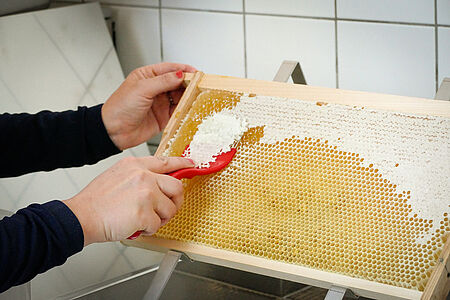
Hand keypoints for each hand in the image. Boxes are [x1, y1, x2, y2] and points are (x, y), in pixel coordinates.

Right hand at [63, 156, 193, 245]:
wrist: (81, 216)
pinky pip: (158, 225)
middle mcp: (143, 176)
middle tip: (166, 210)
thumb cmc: (97, 201)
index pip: (165, 161)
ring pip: (169, 209)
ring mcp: (146, 193)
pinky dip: (148, 230)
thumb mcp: (117, 176)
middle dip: (175, 202)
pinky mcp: (145, 212)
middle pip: (176, 187)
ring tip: (143, 220)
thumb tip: (157, 185)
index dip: (181, 163)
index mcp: (136, 165)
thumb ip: (139, 176)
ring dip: (159, 219)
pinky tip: (135, 226)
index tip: (191, 163)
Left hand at [102, 62, 196, 149]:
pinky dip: (185, 111)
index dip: (184, 70)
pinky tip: (190, 110)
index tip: (196, 73)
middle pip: (178, 83)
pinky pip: (178, 113)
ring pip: (180, 98)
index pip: (170, 69)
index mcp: (148, 76)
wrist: (113, 131)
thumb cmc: (120, 107)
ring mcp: (160, 103)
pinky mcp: (163, 117)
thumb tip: (180, 75)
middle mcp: (155, 89)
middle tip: (199, 87)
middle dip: (189, 85)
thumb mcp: (142, 89)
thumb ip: (163, 81)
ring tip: (196, 99)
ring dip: (188, 98)